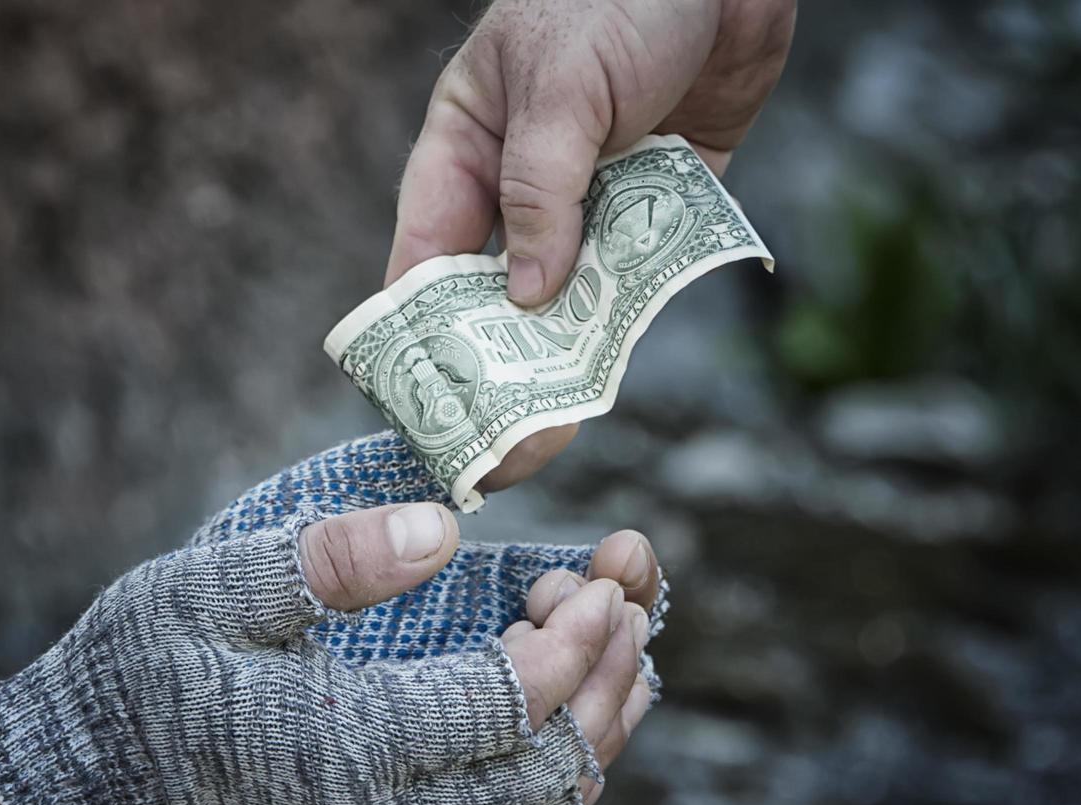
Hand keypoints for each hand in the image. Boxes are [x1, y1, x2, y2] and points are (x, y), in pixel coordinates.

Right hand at [0, 438, 666, 804]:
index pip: (505, 704)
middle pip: (543, 772)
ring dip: (593, 742)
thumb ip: (330, 558)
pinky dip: (550, 798)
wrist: (89, 782)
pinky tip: (567, 744)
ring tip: (628, 666)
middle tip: (625, 607)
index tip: (598, 580)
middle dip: (603, 685)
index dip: (572, 641)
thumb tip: (444, 527)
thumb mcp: (212, 587)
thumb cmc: (143, 672)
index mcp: (347, 742)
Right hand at [386, 0, 796, 488]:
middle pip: (499, 289)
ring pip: (570, 291)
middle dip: (498, 363)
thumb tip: (530, 297)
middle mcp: (524, 180)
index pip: (427, 251)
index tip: (424, 397)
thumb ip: (541, 189)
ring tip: (557, 428)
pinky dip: (630, 313)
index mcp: (468, 146)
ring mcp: (594, 193)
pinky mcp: (660, 198)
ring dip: (565, 354)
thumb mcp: (562, 87)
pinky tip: (615, 369)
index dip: (420, 328)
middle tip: (499, 440)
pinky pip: (639, 267)